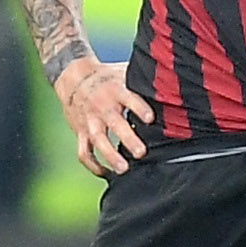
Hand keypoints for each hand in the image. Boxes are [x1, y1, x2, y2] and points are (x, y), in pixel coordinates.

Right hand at [53, 53, 151, 176]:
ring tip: (123, 169)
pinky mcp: (81, 132)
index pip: (129, 98)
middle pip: (114, 123)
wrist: (73, 77)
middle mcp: (102, 106)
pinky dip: (93, 165)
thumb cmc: (108, 77)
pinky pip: (84, 152)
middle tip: (142, 152)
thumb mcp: (124, 73)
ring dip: (110, 156)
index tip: (151, 119)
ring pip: (97, 140)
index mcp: (116, 90)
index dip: (140, 108)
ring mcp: (90, 121)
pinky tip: (106, 173)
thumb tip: (172, 85)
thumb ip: (143, 82)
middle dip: (128, 138)